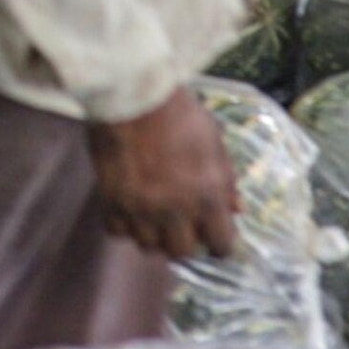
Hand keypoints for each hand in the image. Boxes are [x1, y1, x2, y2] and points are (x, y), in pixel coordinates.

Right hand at [86, 89, 239, 260]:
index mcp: (207, 197)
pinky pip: (118, 230)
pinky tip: (130, 206)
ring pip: (147, 246)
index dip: (219, 243)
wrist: (133, 96)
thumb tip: (237, 209)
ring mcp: (140, 210)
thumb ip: (225, 180)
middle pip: (181, 252)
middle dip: (184, 241)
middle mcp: (174, 212)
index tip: (214, 236)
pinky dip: (125, 223)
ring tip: (154, 215)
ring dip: (154, 234)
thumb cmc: (180, 114)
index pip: (221, 246)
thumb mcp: (214, 142)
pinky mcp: (111, 202)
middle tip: (182, 225)